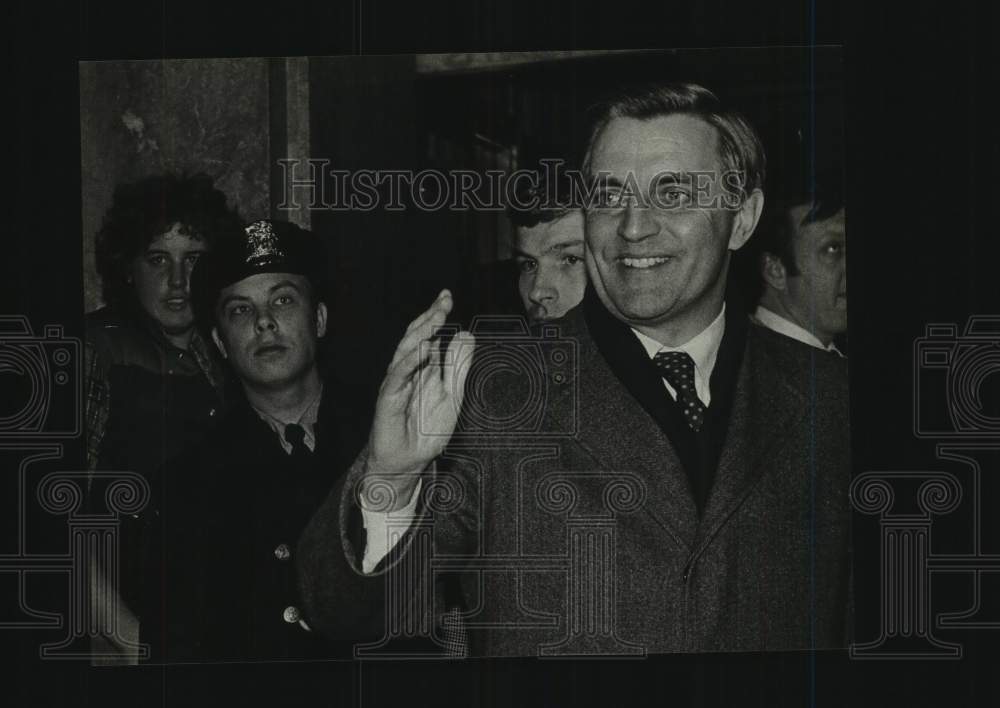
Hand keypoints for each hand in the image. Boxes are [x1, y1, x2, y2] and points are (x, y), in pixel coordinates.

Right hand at [363, 290, 474, 510]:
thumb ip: (459, 367)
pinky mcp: (388, 398)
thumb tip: (467, 335)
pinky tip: (422, 349)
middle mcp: (407, 371)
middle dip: (429, 317)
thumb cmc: (426, 430)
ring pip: (405, 352)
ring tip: (435, 318)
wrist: (407, 462)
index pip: (427, 335)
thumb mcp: (453, 396)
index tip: (447, 297)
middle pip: (415, 337)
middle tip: (444, 301)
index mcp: (422, 368)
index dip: (435, 315)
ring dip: (420, 333)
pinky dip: (409, 361)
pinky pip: (398, 376)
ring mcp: (396, 383)